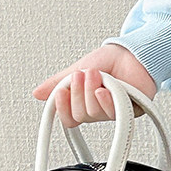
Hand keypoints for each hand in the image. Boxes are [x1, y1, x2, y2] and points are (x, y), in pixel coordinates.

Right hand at [32, 44, 157, 128]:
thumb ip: (58, 82)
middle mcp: (99, 110)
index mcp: (85, 103)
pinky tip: (103, 91)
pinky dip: (106, 101)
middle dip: (77, 94)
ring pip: (95, 114)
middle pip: (81, 115)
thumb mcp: (78, 68)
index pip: (69, 118)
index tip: (59, 92)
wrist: (134, 52)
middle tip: (81, 75)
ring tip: (95, 74)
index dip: (62, 108)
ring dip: (91, 93)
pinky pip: (115, 113)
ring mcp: (114, 110)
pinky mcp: (132, 110)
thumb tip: (37, 93)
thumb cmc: (110, 60)